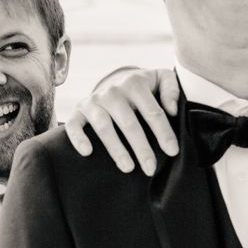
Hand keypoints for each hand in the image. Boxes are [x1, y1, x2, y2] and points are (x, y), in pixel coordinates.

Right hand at [63, 67, 180, 174]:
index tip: (172, 152)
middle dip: (141, 148)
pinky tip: (87, 152)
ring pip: (104, 127)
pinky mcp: (79, 110)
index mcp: (135, 84)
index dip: (163, 133)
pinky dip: (78, 138)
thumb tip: (172, 110)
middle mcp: (113, 92)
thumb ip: (171, 89)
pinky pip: (74, 125)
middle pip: (129, 123)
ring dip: (116, 149)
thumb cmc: (143, 86)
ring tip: (128, 168)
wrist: (114, 80)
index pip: (152, 112)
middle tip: (151, 168)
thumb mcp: (161, 78)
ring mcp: (94, 101)